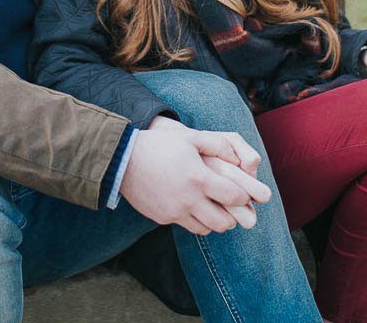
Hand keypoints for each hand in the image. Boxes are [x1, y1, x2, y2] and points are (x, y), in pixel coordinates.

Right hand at [121, 123, 271, 234]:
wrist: (122, 160)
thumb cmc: (158, 145)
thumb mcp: (191, 137)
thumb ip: (218, 145)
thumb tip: (238, 159)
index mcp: (199, 178)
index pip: (234, 197)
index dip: (244, 197)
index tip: (244, 193)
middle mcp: (189, 200)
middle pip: (223, 223)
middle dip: (232, 216)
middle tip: (230, 206)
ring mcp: (175, 212)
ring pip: (206, 229)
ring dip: (213, 221)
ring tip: (211, 207)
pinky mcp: (163, 219)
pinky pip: (186, 225)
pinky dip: (194, 220)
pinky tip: (191, 205)